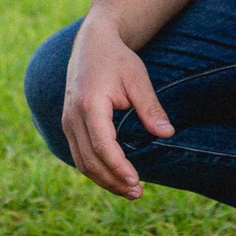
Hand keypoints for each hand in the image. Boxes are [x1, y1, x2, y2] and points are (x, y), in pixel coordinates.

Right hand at [59, 18, 174, 197]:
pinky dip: (95, 170)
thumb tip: (167, 134)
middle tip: (138, 192)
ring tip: (129, 190)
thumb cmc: (117, 60)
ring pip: (82, 162)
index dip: (118, 167)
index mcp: (90, 104)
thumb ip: (151, 108)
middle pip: (90, 160)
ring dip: (104, 180)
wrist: (92, 43)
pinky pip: (79, 155)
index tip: (136, 181)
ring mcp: (67, 121)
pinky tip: (114, 177)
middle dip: (113, 180)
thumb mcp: (138, 79)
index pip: (102, 146)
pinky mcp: (69, 125)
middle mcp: (73, 116)